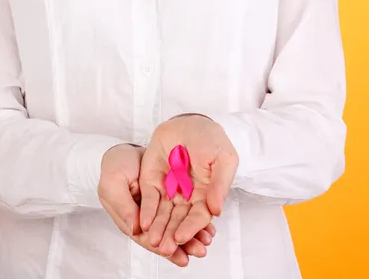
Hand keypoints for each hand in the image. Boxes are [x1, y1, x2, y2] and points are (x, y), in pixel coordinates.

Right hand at [98, 144, 215, 265]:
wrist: (126, 149)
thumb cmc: (116, 166)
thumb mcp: (113, 183)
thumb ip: (123, 206)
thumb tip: (136, 229)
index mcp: (131, 218)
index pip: (147, 237)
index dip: (161, 246)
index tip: (176, 253)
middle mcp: (147, 216)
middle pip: (166, 233)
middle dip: (183, 243)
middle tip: (199, 251)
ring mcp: (160, 205)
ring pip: (177, 222)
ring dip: (192, 232)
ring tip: (208, 239)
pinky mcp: (171, 194)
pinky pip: (185, 207)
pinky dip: (195, 214)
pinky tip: (208, 220)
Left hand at [139, 115, 238, 253]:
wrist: (188, 121)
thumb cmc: (211, 140)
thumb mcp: (223, 159)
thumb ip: (220, 184)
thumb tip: (217, 210)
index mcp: (206, 195)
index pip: (198, 216)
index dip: (190, 228)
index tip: (182, 238)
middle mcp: (187, 197)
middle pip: (179, 220)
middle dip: (172, 235)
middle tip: (165, 248)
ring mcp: (169, 190)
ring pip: (163, 214)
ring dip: (159, 229)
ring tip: (153, 242)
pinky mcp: (152, 181)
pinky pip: (150, 199)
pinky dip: (147, 212)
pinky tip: (144, 223)